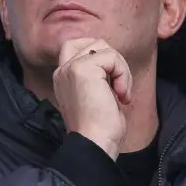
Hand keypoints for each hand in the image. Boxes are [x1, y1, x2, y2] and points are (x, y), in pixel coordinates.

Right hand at [51, 38, 131, 158]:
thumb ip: (98, 77)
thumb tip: (114, 63)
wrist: (95, 143)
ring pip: (105, 48)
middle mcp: (62, 71)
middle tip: (118, 84)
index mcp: (63, 78)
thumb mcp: (97, 96)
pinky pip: (112, 57)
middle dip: (112, 58)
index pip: (78, 47)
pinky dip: (123, 75)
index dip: (101, 57)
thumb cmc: (99, 129)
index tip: (111, 84)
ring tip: (121, 93)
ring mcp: (70, 68)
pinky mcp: (82, 69)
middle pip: (91, 41)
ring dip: (121, 69)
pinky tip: (120, 95)